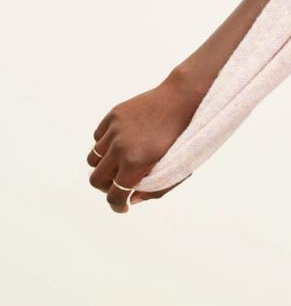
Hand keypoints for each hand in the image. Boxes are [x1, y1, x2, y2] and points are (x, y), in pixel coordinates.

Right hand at [86, 74, 197, 213]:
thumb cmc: (183, 136)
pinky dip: (105, 146)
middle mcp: (120, 147)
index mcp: (135, 163)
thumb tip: (131, 200)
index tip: (122, 206)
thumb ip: (155, 189)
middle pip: (96, 180)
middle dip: (106, 188)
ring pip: (93, 159)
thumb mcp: (176, 168)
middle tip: (119, 185)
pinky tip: (120, 145)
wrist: (182, 99)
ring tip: (120, 164)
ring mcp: (114, 129)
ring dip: (104, 166)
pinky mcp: (113, 115)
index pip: (115, 195)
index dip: (117, 205)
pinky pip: (98, 138)